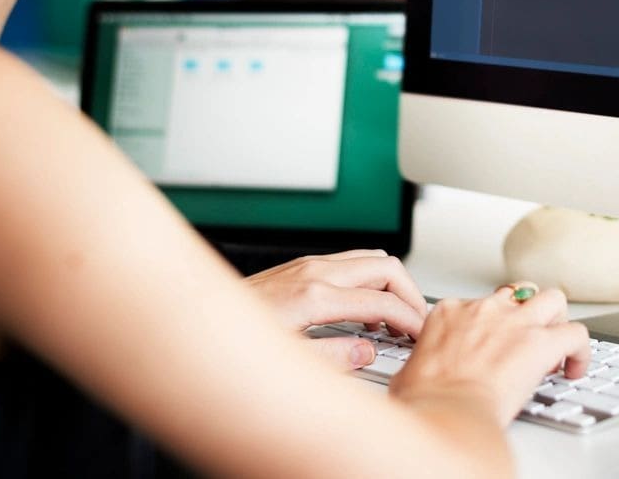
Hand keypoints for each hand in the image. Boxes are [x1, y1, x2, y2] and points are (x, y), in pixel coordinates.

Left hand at [247, 249, 428, 368]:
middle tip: (417, 320)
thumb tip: (365, 351)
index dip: (409, 319)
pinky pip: (351, 262)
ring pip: (370, 258)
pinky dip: (370, 279)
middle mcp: (315, 272)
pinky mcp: (301, 266)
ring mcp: (308, 265)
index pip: (382, 301)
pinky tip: (365, 305)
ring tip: (395, 315)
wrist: (199, 321)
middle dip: (409, 292)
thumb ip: (334, 357)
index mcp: (316, 296)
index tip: (419, 335)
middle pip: (385, 266)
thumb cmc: (234, 339)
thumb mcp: (288, 359)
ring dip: (391, 283)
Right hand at [389, 284, 590, 425]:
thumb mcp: (407, 374)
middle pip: (518, 292)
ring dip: (558, 318)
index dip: (492, 327)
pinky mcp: (542, 343)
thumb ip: (417, 367)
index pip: (477, 305)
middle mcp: (485, 309)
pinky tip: (574, 369)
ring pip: (552, 298)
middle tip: (530, 336)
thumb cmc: (426, 400)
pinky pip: (577, 334)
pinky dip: (581, 350)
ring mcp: (515, 322)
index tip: (494, 348)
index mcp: (451, 312)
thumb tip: (411, 380)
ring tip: (558, 343)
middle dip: (528, 310)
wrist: (446, 411)